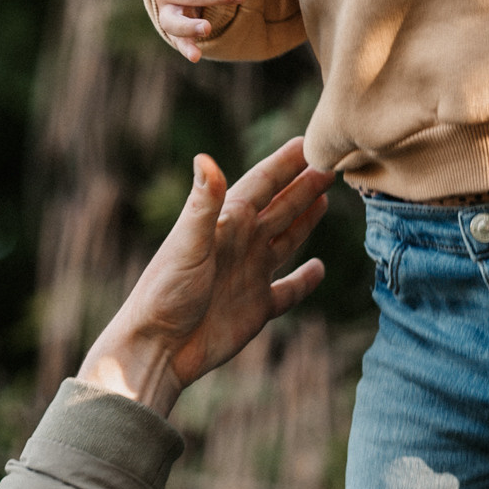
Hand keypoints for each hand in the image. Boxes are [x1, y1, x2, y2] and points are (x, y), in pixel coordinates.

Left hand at [80, 139, 332, 412]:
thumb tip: (205, 158)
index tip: (309, 141)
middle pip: (280, 207)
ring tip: (325, 198)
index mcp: (226, 223)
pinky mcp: (257, 308)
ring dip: (305, 220)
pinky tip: (318, 269)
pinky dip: (305, 281)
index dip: (285, 164)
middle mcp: (240, 244)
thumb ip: (202, 204)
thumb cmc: (165, 294)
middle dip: (304, 185)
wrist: (158, 348)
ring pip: (286, 239)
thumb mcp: (187, 244)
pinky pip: (288, 290)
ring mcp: (250, 275)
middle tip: (331, 162)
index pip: (262, 184)